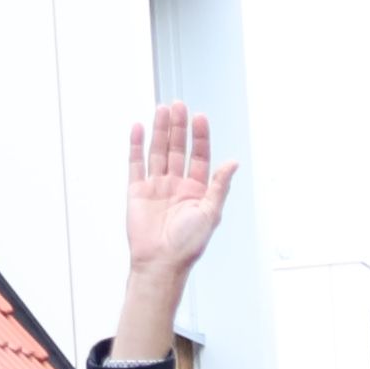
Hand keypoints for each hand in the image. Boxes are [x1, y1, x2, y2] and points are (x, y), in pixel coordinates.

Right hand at [115, 105, 235, 359]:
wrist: (160, 263)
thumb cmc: (187, 245)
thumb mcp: (210, 213)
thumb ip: (220, 186)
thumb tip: (233, 163)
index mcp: (196, 190)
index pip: (199, 156)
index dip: (200, 136)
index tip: (199, 117)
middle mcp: (176, 185)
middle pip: (178, 148)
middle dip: (179, 127)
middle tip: (179, 106)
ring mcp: (156, 186)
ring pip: (158, 151)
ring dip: (160, 131)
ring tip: (163, 110)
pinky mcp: (137, 191)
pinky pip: (136, 163)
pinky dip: (136, 145)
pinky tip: (139, 129)